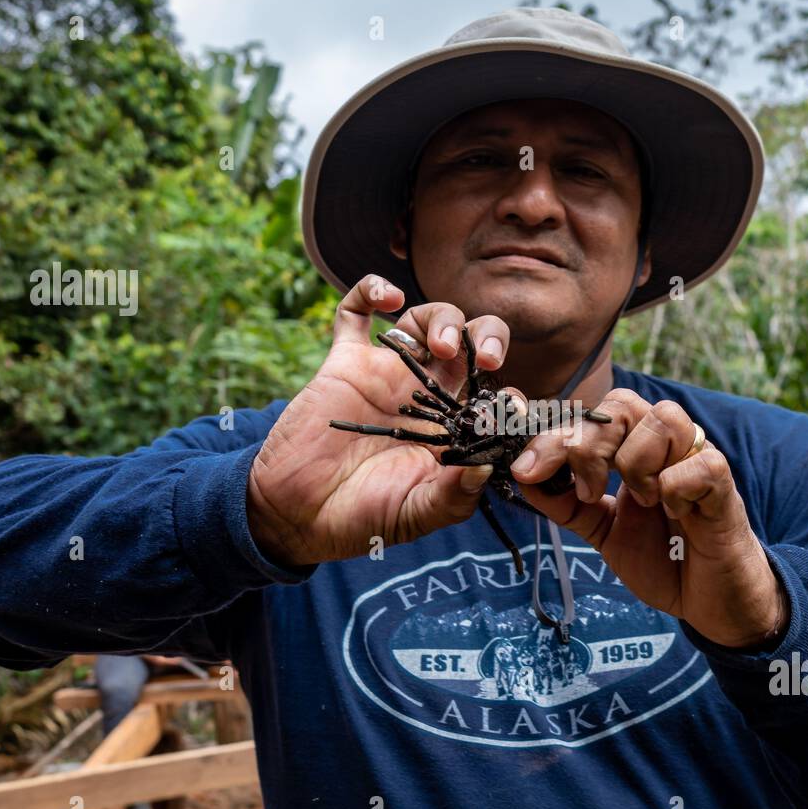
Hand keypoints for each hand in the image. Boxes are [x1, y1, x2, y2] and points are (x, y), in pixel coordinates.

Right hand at [246, 275, 508, 566]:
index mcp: (452, 428)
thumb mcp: (418, 514)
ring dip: (445, 319)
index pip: (495, 393)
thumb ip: (455, 496)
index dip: (509, 394)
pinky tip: (388, 299)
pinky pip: (355, 310)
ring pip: (426, 319)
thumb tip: (487, 467)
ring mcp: (386, 374)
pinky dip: (372, 289)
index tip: (508, 409)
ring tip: (441, 346)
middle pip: (471, 343)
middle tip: (489, 360)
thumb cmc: (362, 519)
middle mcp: (425, 394)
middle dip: (489, 338)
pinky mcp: (345, 362)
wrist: (298, 515)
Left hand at [512, 390, 786, 647]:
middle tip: (587, 490)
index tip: (526, 469)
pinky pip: (700, 462)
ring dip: (638, 462)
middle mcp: (664, 446)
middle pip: (623, 404)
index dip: (553, 434)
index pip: (591, 415)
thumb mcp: (602, 530)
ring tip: (643, 502)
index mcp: (632, 449)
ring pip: (664, 419)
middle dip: (590, 444)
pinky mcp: (725, 486)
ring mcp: (696, 460)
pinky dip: (676, 487)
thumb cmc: (662, 557)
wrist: (708, 601)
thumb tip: (523, 478)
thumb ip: (566, 504)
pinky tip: (674, 512)